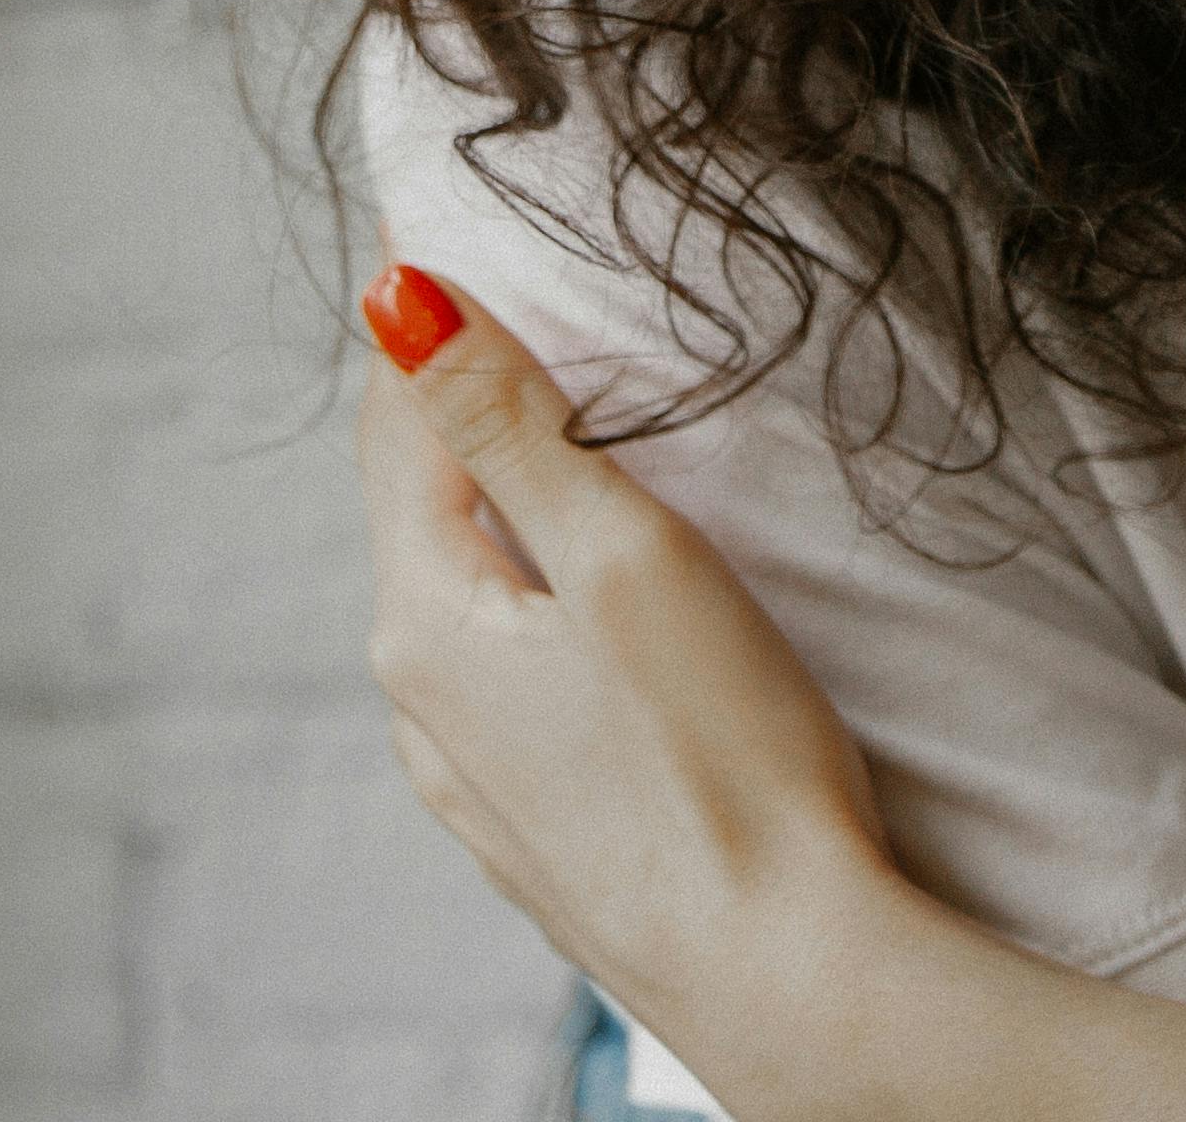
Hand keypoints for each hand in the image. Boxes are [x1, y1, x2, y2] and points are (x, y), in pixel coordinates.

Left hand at [352, 261, 912, 1045]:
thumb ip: (507, 424)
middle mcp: (421, 704)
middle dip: (450, 395)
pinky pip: (509, 667)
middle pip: (421, 501)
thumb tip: (395, 298)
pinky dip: (528, 589)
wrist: (790, 978)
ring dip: (494, 496)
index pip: (398, 420)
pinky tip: (580, 586)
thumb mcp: (620, 558)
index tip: (429, 207)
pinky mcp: (541, 823)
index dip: (421, 307)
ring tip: (543, 415)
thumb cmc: (725, 766)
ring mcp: (476, 776)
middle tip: (490, 283)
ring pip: (466, 589)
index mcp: (423, 622)